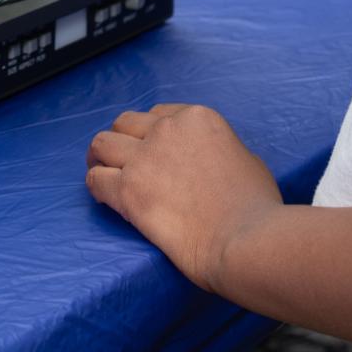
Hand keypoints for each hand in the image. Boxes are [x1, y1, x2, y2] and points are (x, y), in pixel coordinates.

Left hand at [87, 104, 283, 291]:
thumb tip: (211, 163)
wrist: (244, 237)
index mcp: (197, 118)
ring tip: (102, 173)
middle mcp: (167, 129)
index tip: (149, 150)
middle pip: (125, 123)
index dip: (150, 133)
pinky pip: (96, 179)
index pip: (158, 114)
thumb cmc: (255, 205)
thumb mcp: (246, 158)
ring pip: (102, 144)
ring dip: (100, 159)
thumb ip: (221, 150)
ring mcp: (145, 157)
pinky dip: (97, 187)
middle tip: (120, 161)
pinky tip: (104, 199)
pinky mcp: (128, 190)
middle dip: (121, 140)